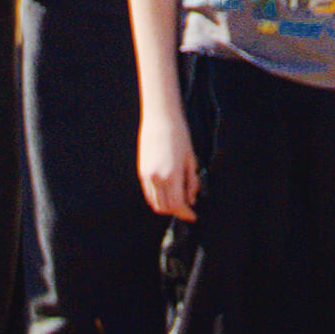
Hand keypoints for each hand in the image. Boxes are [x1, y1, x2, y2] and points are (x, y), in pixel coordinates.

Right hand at [136, 106, 198, 220]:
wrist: (160, 118)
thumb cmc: (179, 135)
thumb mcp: (191, 159)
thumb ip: (192, 182)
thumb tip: (192, 199)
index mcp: (171, 175)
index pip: (177, 205)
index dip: (185, 214)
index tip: (193, 216)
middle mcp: (156, 178)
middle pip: (165, 207)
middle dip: (177, 211)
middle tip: (187, 208)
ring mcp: (147, 176)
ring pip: (155, 203)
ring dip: (167, 206)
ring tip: (178, 199)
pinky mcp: (141, 171)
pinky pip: (149, 193)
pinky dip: (158, 198)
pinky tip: (168, 191)